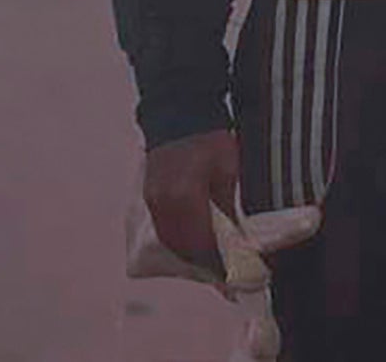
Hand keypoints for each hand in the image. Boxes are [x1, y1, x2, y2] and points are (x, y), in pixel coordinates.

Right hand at [142, 128, 240, 270]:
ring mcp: (152, 200)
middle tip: (222, 272)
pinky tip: (192, 240)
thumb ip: (227, 208)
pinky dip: (177, 239)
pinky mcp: (149, 196)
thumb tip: (236, 239)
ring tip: (208, 260)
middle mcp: (163, 204)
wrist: (180, 111)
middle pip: (182, 248)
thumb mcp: (227, 172)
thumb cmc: (210, 139)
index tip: (231, 274)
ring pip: (169, 241)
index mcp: (185, 197)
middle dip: (202, 263)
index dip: (217, 262)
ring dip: (188, 254)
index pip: (201, 243)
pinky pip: (163, 228)